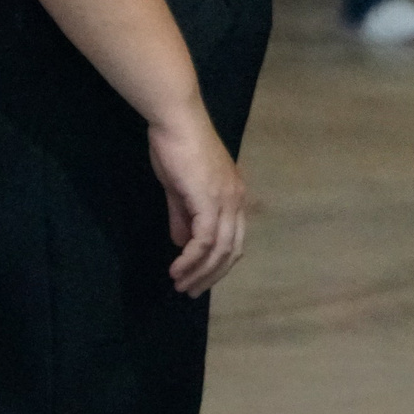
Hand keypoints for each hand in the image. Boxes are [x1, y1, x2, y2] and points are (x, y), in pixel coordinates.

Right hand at [148, 115, 246, 296]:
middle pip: (232, 250)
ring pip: (220, 249)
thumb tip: (182, 244)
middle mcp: (237, 200)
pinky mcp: (210, 199)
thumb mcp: (179, 188)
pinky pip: (205, 239)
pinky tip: (177, 268)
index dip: (218, 264)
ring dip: (199, 271)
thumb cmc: (177, 147)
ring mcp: (226, 199)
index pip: (235, 240)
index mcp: (235, 196)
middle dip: (211, 275)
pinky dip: (192, 258)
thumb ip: (183, 216)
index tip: (198, 280)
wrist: (176, 121)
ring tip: (180, 284)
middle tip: (189, 291)